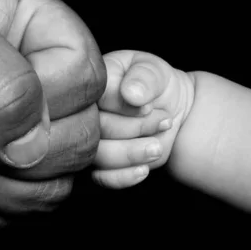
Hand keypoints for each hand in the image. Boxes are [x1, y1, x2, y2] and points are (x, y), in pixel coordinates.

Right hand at [92, 50, 193, 188]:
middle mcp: (81, 113)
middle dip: (135, 128)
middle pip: (97, 129)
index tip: (148, 106)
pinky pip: (102, 178)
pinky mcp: (98, 164)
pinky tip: (144, 169)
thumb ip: (144, 77)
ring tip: (157, 146)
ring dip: (133, 153)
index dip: (123, 106)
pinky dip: (125, 176)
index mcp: (89, 84)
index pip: (95, 98)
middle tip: (163, 120)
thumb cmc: (155, 83)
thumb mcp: (154, 71)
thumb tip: (130, 93)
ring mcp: (87, 140)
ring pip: (99, 155)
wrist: (168, 107)